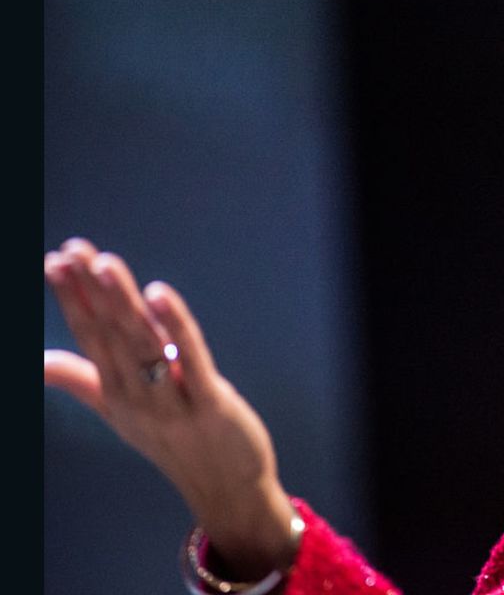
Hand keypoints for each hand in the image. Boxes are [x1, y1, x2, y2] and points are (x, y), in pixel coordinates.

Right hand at [44, 237, 298, 579]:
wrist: (226, 490)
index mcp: (117, 392)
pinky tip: (160, 295)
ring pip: (144, 344)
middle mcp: (137, 396)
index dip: (74, 298)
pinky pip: (191, 360)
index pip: (90, 336)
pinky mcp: (210, 404)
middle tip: (73, 251)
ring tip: (106, 264)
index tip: (57, 259)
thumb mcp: (123, 410)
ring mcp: (172, 402)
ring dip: (124, 303)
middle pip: (112, 335)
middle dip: (92, 291)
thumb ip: (82, 379)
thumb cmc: (176, 443)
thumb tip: (39, 359)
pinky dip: (176, 327)